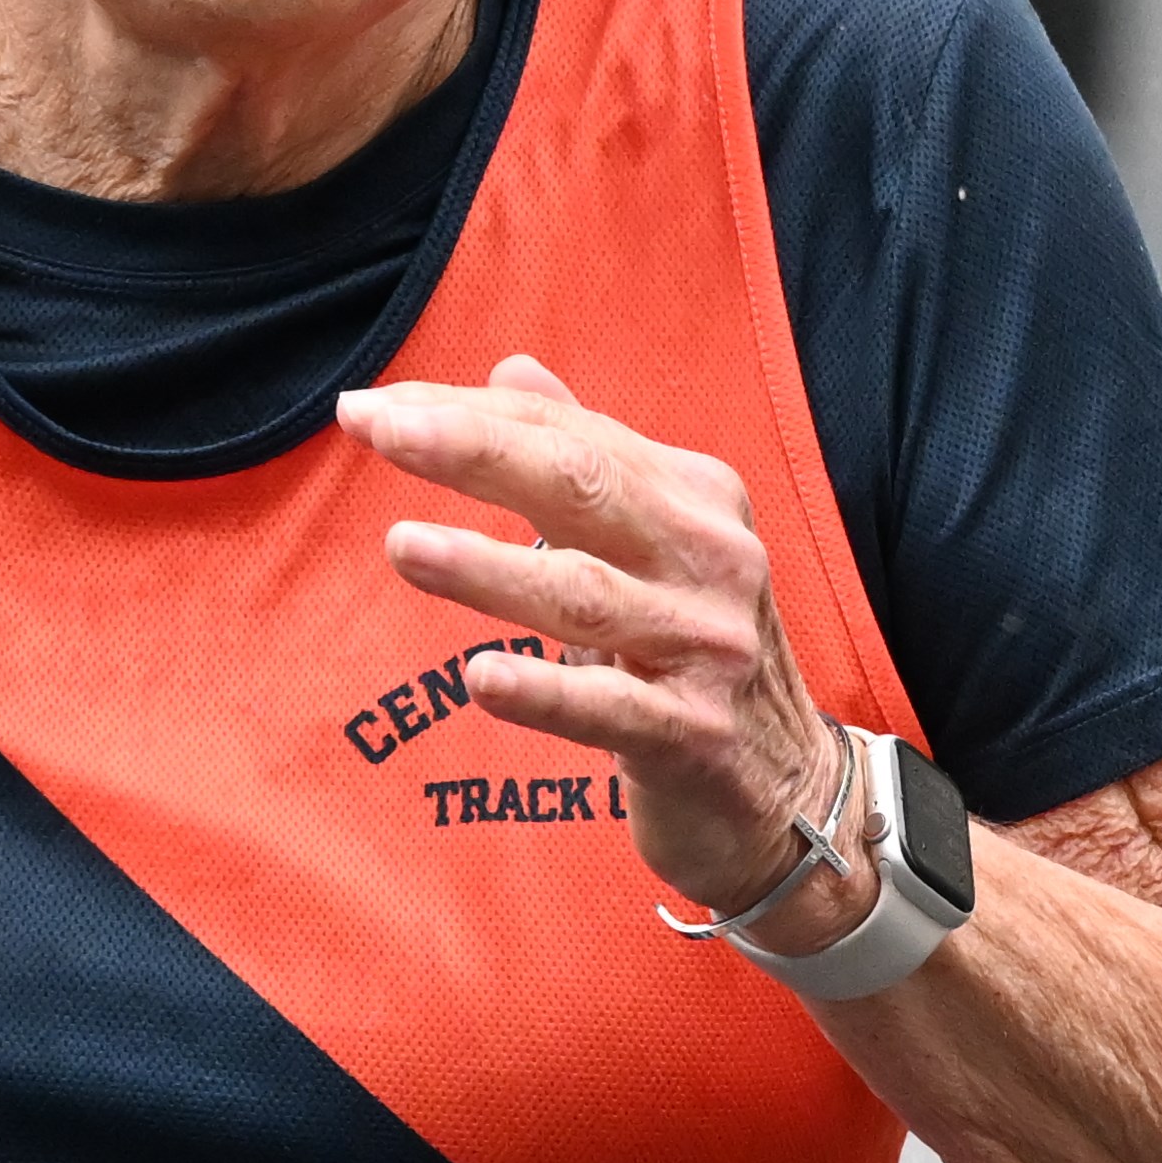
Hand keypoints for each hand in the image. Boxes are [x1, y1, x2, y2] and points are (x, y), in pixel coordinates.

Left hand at [337, 348, 845, 938]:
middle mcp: (711, 559)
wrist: (787, 791)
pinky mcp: (694, 736)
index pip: (570, 438)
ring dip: (487, 569)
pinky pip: (609, 708)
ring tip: (402, 546)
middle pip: (582, 488)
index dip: (470, 415)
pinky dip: (545, 692)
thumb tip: (509, 371)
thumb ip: (588, 459)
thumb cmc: (693, 657)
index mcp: (697, 498)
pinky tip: (480, 678)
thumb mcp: (653, 545)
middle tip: (380, 430)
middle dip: (475, 452)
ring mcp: (709, 648)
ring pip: (585, 596)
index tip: (374, 409)